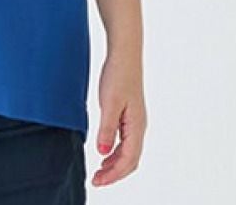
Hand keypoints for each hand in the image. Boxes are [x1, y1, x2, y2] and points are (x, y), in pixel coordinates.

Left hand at [91, 53, 145, 187]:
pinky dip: (116, 151)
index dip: (113, 174)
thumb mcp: (109, 103)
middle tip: (96, 180)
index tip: (97, 181)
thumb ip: (106, 129)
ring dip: (115, 164)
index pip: (128, 160)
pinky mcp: (129, 114)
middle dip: (114, 173)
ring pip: (128, 151)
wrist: (124, 54)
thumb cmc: (118, 75)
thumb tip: (103, 153)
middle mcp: (139, 126)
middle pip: (130, 160)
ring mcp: (135, 121)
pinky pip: (125, 141)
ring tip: (99, 171)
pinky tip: (105, 151)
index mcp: (136, 126)